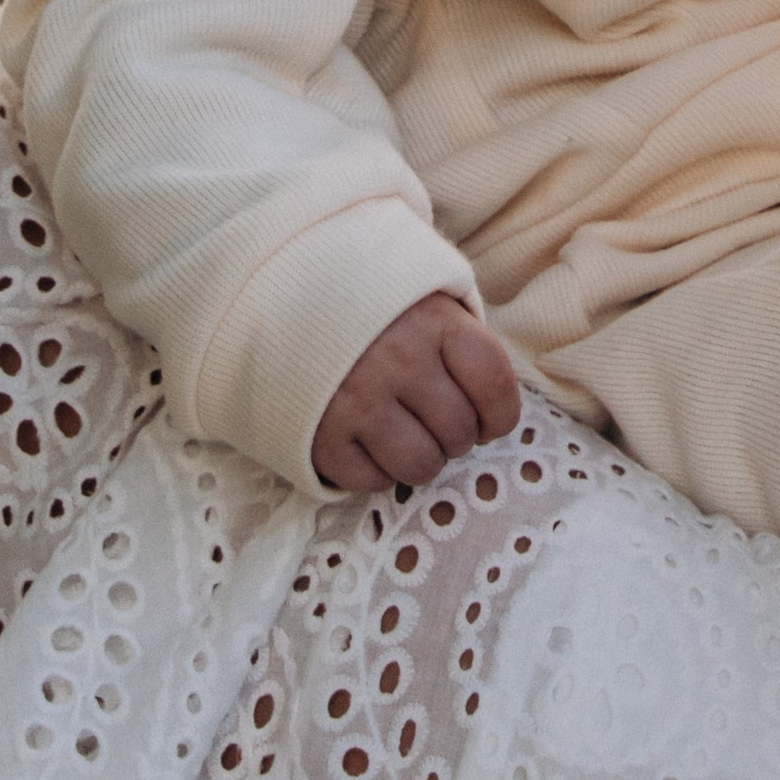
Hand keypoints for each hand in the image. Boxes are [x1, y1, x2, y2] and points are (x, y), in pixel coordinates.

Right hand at [310, 293, 520, 495]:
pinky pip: (372, 482)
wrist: (279, 297)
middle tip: (433, 421)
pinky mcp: (321, 438)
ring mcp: (357, 402)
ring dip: (421, 459)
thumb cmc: (370, 306)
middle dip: (456, 436)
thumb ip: (462, 340)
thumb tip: (494, 403)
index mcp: (434, 321)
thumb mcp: (425, 298)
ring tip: (405, 434)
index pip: (495, 385)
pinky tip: (368, 442)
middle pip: (460, 433)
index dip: (500, 415)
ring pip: (422, 466)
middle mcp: (398, 361)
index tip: (489, 420)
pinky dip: (376, 471)